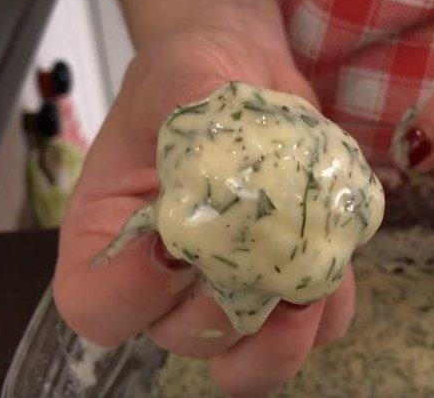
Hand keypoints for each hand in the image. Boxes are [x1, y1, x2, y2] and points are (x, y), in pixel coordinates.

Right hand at [52, 28, 355, 397]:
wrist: (245, 73)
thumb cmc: (191, 75)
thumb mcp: (177, 80)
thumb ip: (187, 126)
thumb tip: (213, 186)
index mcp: (112, 236)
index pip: (98, 306)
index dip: (133, 295)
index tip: (176, 243)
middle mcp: (164, 279)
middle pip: (183, 338)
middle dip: (225, 311)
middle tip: (261, 254)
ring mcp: (227, 288)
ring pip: (248, 360)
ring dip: (284, 338)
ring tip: (308, 284)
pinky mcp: (284, 282)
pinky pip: (314, 330)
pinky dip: (331, 310)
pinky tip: (336, 261)